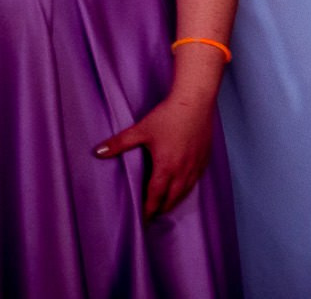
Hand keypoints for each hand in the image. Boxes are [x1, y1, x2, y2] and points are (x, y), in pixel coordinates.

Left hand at [95, 90, 214, 217]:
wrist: (196, 100)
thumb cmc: (169, 115)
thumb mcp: (141, 129)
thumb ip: (119, 143)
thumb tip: (97, 152)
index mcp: (166, 167)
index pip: (156, 197)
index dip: (148, 210)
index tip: (142, 220)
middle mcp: (183, 170)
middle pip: (172, 198)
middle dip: (161, 209)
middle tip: (152, 215)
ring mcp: (196, 163)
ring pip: (186, 191)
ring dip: (175, 200)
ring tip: (166, 205)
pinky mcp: (205, 156)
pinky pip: (196, 179)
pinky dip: (188, 188)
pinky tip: (184, 186)